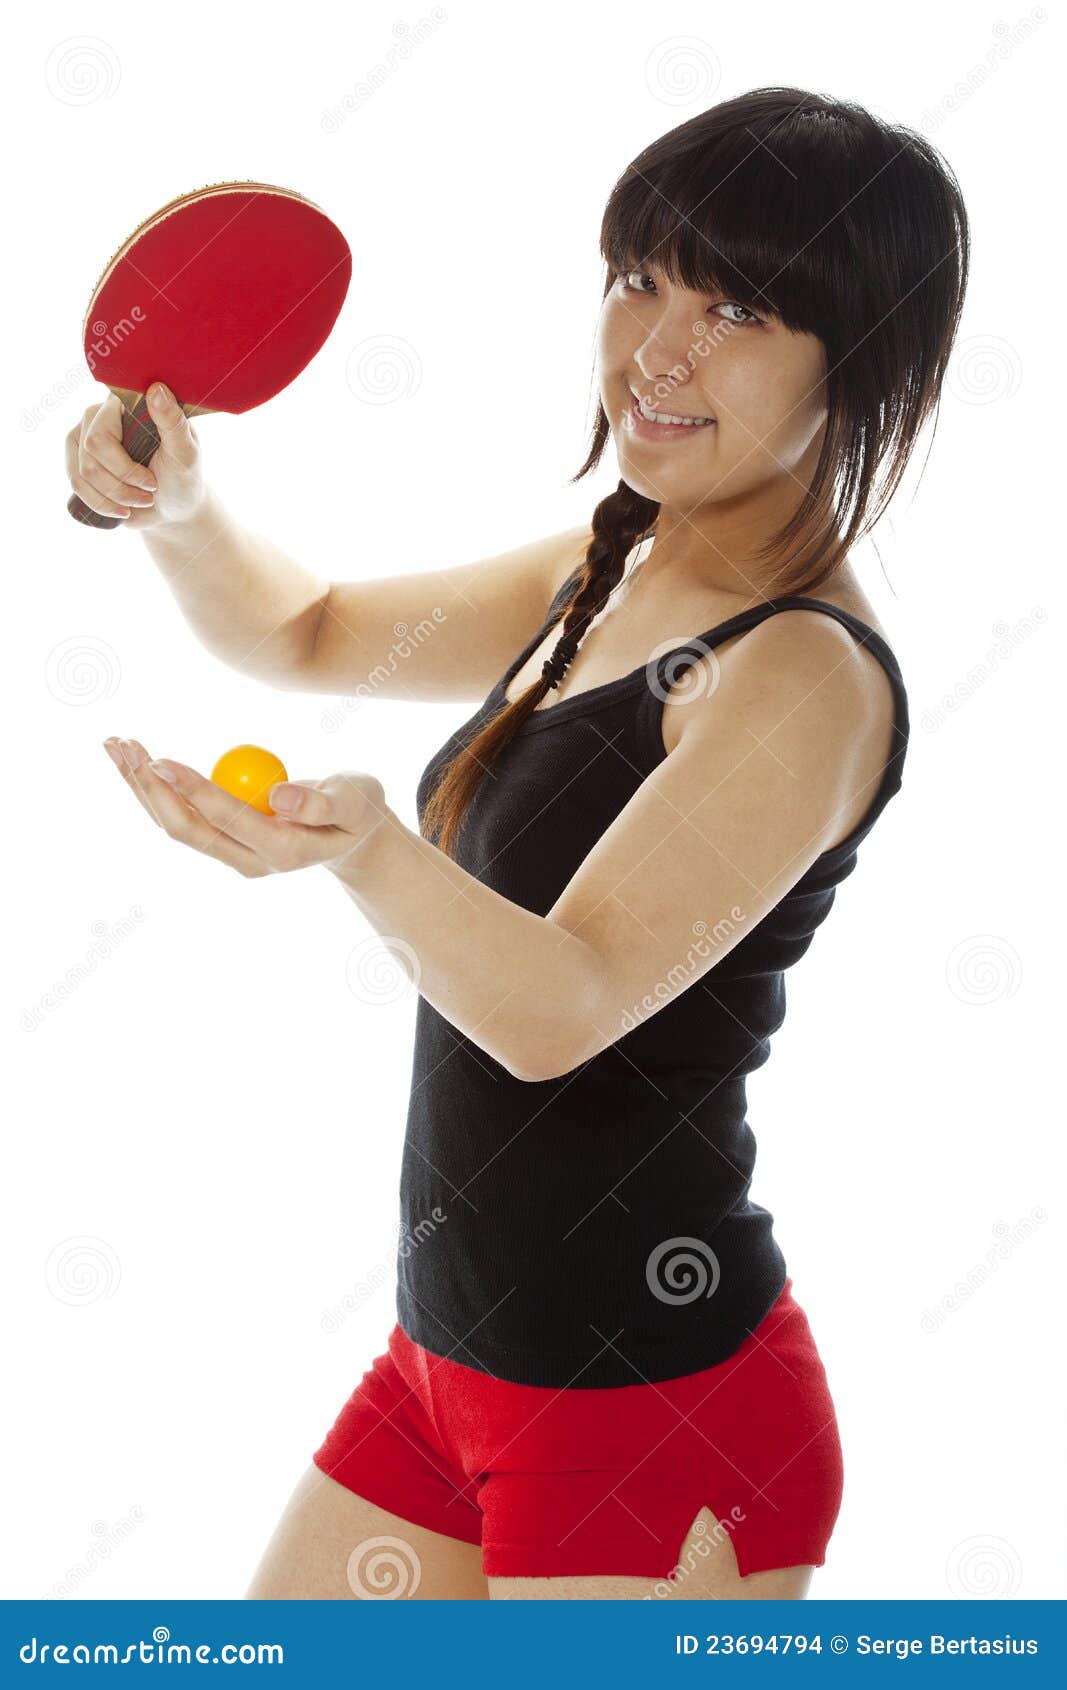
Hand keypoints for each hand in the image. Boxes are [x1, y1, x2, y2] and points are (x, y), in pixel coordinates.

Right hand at [66, 384, 205, 527]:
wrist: (173, 508)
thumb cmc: (183, 477)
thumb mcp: (186, 452)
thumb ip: (173, 422)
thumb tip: (156, 388)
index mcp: (125, 405)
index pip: (102, 435)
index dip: (124, 467)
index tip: (153, 482)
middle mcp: (99, 416)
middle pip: (90, 455)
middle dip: (122, 485)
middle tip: (150, 491)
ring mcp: (84, 438)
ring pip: (82, 474)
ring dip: (115, 497)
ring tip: (141, 500)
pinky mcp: (78, 461)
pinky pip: (76, 485)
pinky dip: (101, 504)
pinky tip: (122, 510)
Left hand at [103, 738, 389, 877]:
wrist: (352, 837)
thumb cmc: (357, 810)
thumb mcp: (354, 801)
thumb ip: (322, 801)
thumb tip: (279, 795)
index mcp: (283, 851)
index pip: (227, 820)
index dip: (191, 790)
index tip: (160, 759)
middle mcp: (250, 861)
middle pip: (187, 830)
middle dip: (151, 789)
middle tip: (125, 745)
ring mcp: (233, 854)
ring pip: (176, 826)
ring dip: (142, 787)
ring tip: (116, 745)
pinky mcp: (223, 841)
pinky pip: (181, 816)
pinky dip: (154, 788)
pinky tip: (133, 760)